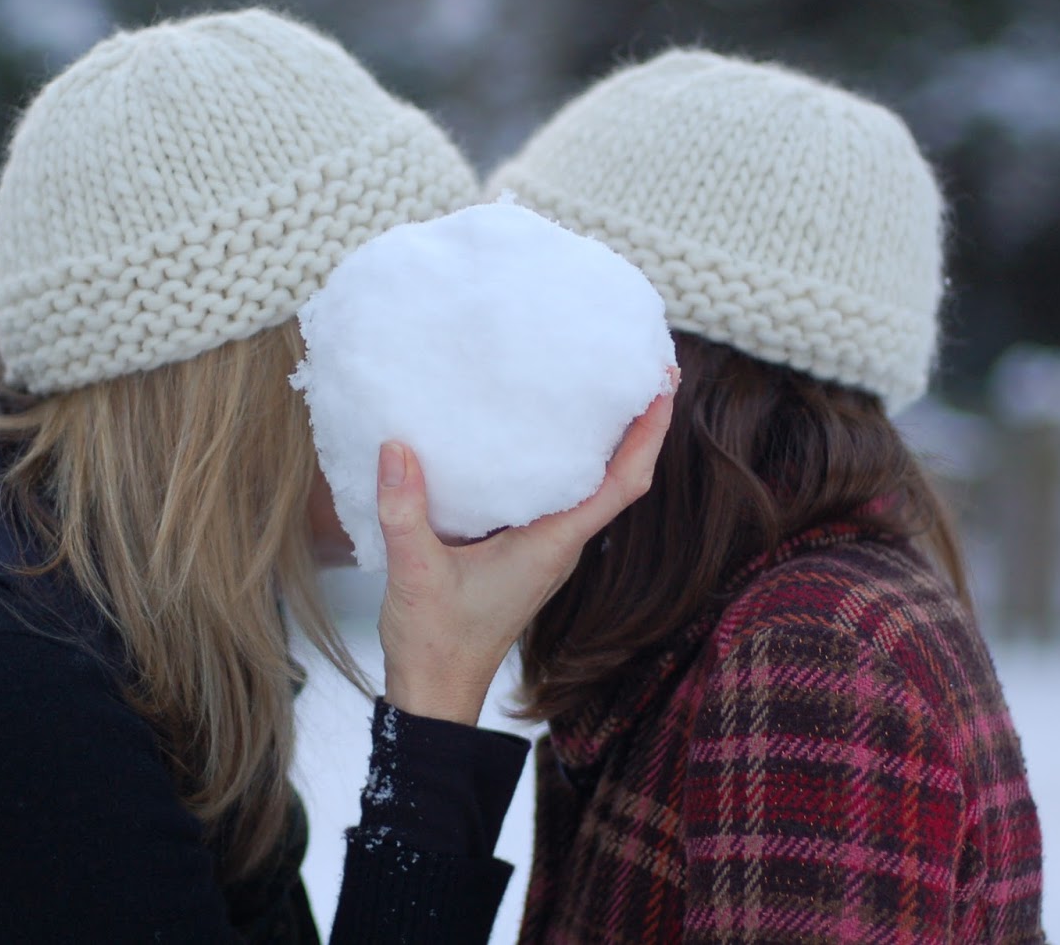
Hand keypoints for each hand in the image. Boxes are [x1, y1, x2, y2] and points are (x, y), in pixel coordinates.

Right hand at [374, 374, 676, 724]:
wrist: (434, 691)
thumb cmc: (435, 643)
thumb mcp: (414, 574)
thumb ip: (404, 512)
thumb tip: (396, 448)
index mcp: (551, 546)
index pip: (621, 485)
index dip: (648, 435)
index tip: (663, 386)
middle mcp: (558, 544)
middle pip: (617, 477)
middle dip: (638, 424)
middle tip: (645, 368)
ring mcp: (543, 549)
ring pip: (590, 487)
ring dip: (606, 441)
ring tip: (604, 387)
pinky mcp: (522, 552)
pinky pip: (557, 497)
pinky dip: (565, 460)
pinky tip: (542, 433)